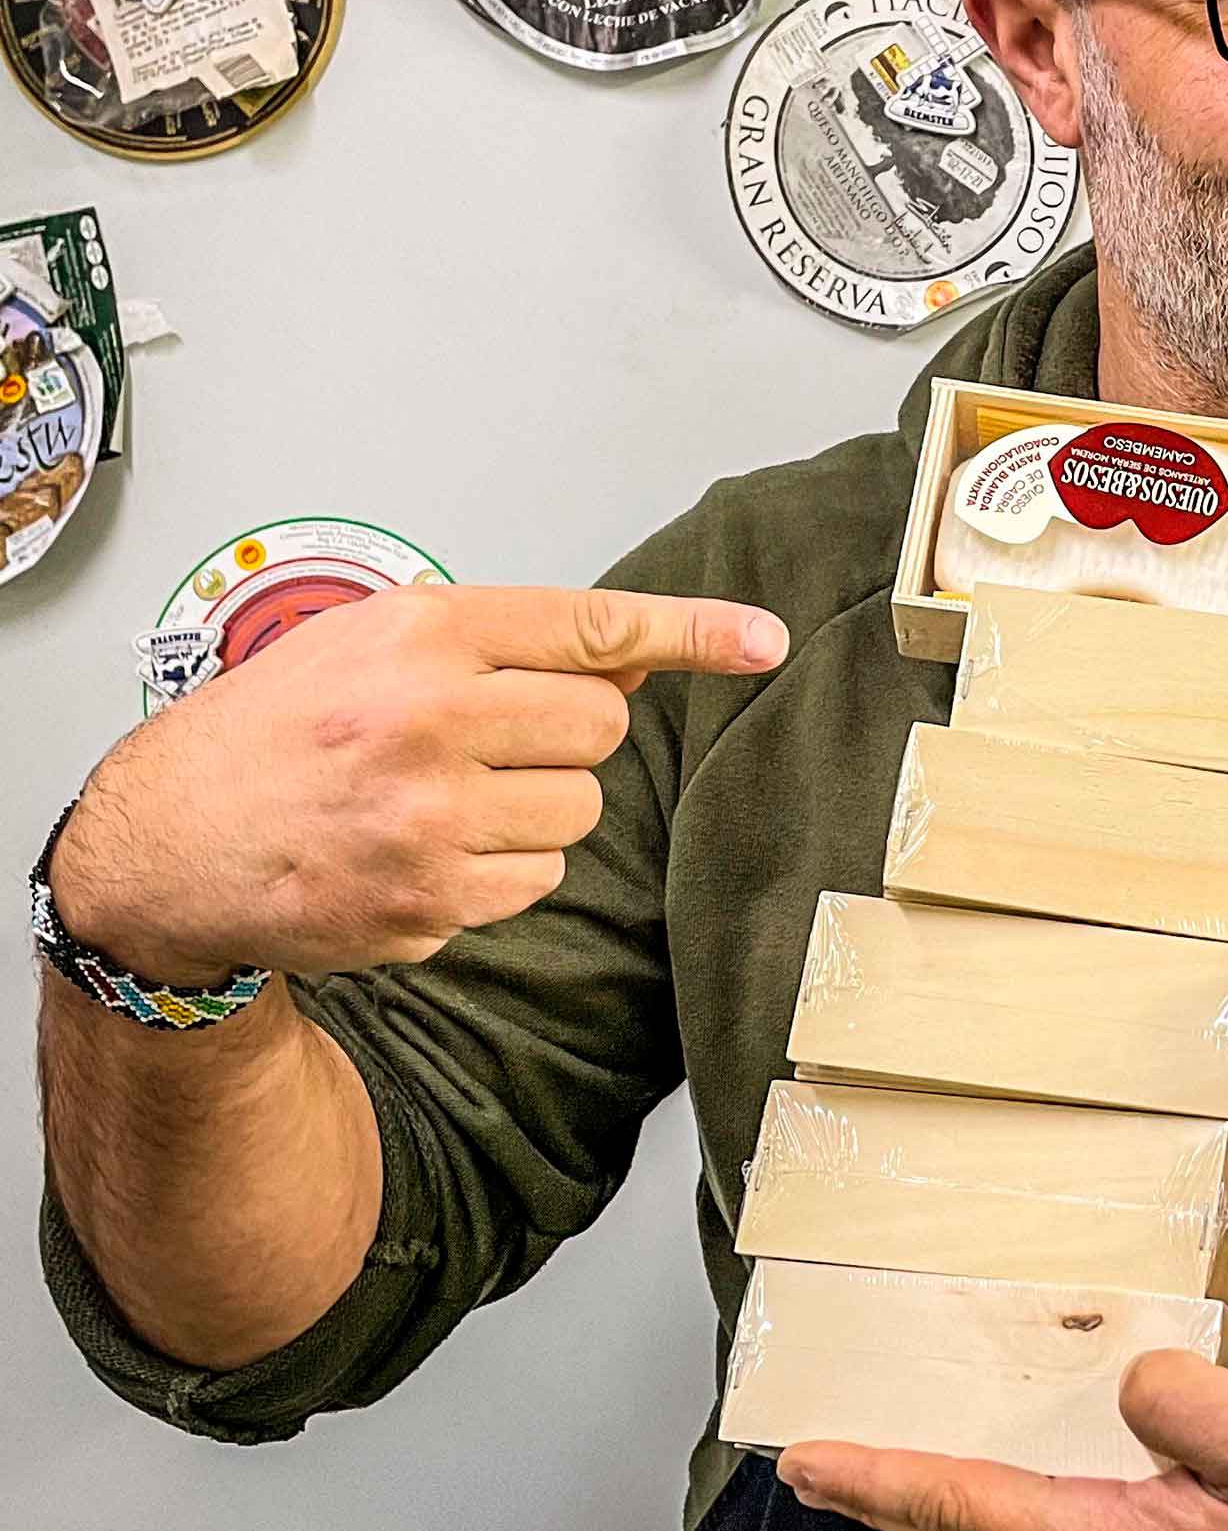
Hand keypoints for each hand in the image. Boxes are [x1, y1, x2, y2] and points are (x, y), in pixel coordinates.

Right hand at [51, 584, 787, 982]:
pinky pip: (534, 884)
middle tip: (491, 742)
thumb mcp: (372, 642)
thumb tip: (628, 659)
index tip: (761, 639)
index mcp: (419, 634)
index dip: (692, 631)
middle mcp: (429, 719)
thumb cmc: (273, 731)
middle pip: (604, 728)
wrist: (164, 842)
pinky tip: (420, 852)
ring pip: (578, 811)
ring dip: (532, 808)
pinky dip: (497, 873)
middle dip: (567, 737)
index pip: (592, 626)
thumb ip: (503, 645)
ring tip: (438, 799)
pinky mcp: (428, 904)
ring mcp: (429, 820)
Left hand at [777, 1350, 1227, 1530]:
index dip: (879, 1479)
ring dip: (939, 1515)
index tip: (807, 1455)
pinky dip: (999, 1520)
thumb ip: (1190, 1404)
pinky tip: (1010, 1494)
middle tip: (823, 1465)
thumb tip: (1133, 1380)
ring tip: (894, 1477)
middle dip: (890, 1501)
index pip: (962, 1509)